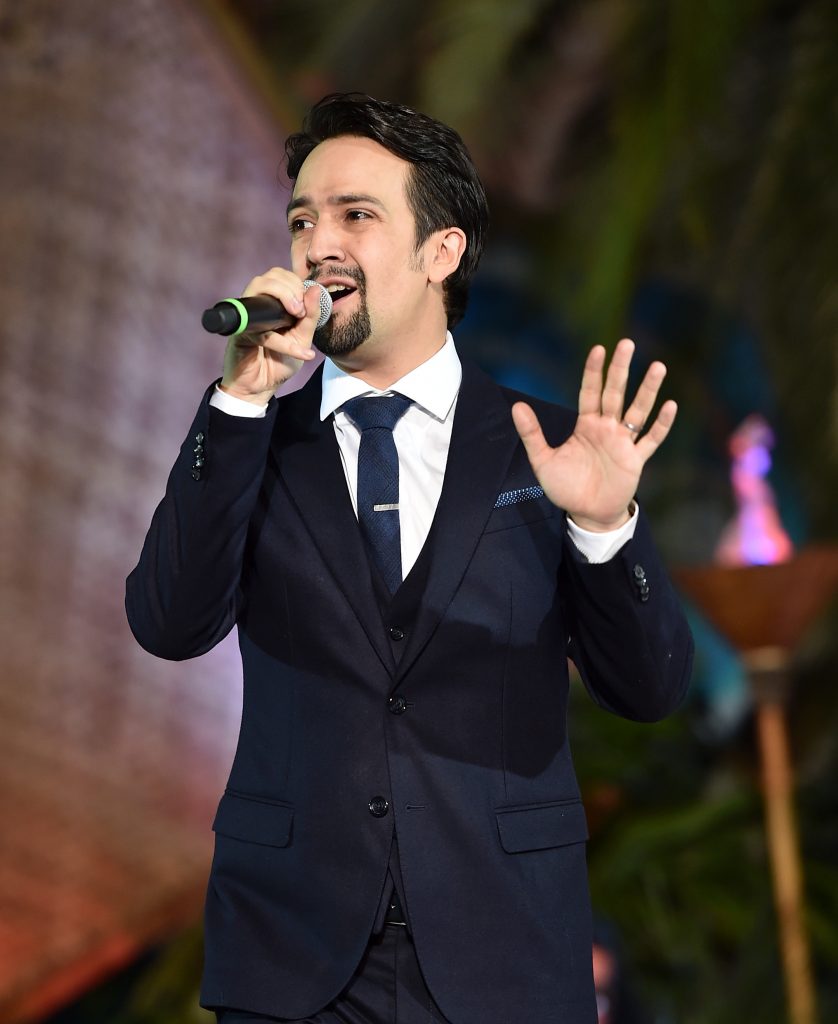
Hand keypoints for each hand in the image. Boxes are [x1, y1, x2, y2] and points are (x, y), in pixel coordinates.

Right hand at [219, 268, 319, 403]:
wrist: (260, 388)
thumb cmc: (278, 362)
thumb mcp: (302, 339)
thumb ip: (310, 317)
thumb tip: (314, 289)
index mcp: (272, 304)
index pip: (280, 276)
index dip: (296, 283)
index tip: (308, 303)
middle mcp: (257, 306)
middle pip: (268, 276)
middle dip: (290, 287)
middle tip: (301, 311)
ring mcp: (246, 317)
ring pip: (258, 287)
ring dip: (283, 296)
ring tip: (297, 315)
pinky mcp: (240, 334)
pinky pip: (260, 329)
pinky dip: (282, 341)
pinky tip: (299, 352)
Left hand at [511, 338, 677, 530]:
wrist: (586, 514)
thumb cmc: (566, 487)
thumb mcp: (543, 460)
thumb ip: (532, 434)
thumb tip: (517, 406)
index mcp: (586, 425)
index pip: (590, 392)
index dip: (594, 371)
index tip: (599, 348)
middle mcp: (607, 429)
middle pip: (615, 393)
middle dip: (621, 370)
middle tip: (627, 343)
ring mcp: (623, 443)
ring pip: (638, 411)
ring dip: (648, 390)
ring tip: (658, 366)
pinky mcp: (635, 461)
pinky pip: (651, 440)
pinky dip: (661, 425)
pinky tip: (670, 406)